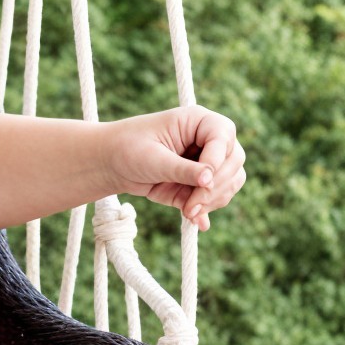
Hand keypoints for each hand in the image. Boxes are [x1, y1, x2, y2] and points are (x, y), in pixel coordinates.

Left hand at [103, 105, 245, 232]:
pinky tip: (198, 222)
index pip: (223, 135)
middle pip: (233, 161)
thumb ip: (181, 169)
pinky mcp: (199, 184)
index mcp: (198, 121)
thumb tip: (209, 178)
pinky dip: (207, 209)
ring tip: (188, 212)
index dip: (217, 158)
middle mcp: (209, 140)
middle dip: (216, 185)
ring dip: (213, 199)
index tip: (204, 179)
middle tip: (192, 204)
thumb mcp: (153, 159)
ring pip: (230, 181)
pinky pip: (216, 197)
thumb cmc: (127, 150)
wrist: (110, 165)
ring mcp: (208, 162)